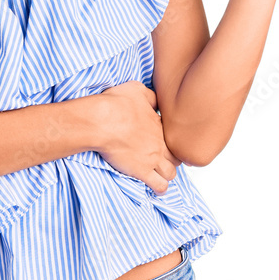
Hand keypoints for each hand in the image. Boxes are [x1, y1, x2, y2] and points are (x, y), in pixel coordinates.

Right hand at [96, 80, 180, 194]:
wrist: (102, 121)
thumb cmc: (115, 104)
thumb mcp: (136, 90)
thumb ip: (150, 96)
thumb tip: (155, 101)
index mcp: (159, 125)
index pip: (174, 137)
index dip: (171, 141)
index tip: (164, 143)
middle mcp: (160, 143)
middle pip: (177, 156)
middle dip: (173, 159)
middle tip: (164, 160)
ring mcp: (152, 159)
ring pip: (171, 173)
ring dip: (167, 174)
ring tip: (161, 175)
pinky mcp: (141, 171)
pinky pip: (159, 185)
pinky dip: (161, 189)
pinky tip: (157, 189)